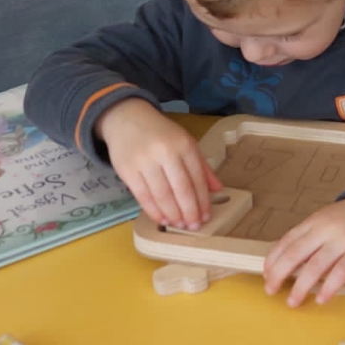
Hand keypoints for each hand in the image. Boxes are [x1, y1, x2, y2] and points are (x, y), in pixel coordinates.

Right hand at [96, 100, 220, 228]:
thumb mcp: (185, 143)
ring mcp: (145, 161)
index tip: (206, 216)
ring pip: (162, 195)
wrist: (126, 118)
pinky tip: (162, 219)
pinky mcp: (127, 170)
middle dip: (189, 212)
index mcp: (184, 145)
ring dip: (173, 214)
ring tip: (179, 225)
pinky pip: (143, 196)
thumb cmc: (161, 134)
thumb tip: (218, 189)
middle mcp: (166, 152)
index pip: (197, 178)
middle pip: (181, 189)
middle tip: (194, 227)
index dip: (203, 200)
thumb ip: (202, 166)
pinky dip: (154, 211)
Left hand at [264, 197, 344, 306]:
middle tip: (271, 291)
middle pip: (295, 254)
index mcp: (315, 221)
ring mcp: (344, 240)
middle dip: (279, 274)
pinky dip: (329, 287)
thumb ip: (311, 234)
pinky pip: (342, 272)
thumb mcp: (328, 218)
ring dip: (300, 287)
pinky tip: (321, 299)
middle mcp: (325, 229)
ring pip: (315, 266)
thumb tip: (289, 260)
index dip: (273, 260)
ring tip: (292, 302)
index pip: (286, 241)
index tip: (266, 276)